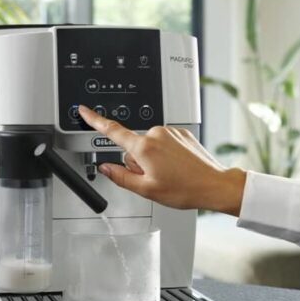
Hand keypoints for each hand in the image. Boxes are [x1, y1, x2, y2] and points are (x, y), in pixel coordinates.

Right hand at [78, 105, 246, 215]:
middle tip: (154, 177)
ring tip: (169, 173)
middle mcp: (156, 134)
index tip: (84, 111)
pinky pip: (163, 142)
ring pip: (148, 145)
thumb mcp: (146, 190)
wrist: (215, 184)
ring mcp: (170, 132)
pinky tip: (176, 166)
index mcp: (144, 148)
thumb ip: (120, 177)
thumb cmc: (185, 189)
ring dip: (152, 158)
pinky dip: (165, 154)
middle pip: (132, 146)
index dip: (95, 120)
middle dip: (137, 162)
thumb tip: (105, 168)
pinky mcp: (181, 132)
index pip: (112, 131)